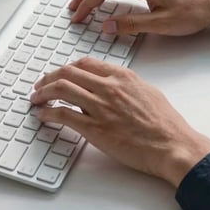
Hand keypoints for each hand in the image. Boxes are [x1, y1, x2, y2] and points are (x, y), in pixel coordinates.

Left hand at [30, 57, 209, 186]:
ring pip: (61, 89)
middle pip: (68, 72)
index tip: (59, 74)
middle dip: (49, 77)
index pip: (84, 63)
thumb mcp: (145, 91)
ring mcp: (100, 107)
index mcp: (121, 76)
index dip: (66, 67)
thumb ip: (123, 85)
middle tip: (40, 85)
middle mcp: (108, 87)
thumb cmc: (164, 122)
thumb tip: (106, 85)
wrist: (173, 146)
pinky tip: (42, 115)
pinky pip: (63, 115)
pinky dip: (47, 113)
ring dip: (43, 93)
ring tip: (36, 98)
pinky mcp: (94, 128)